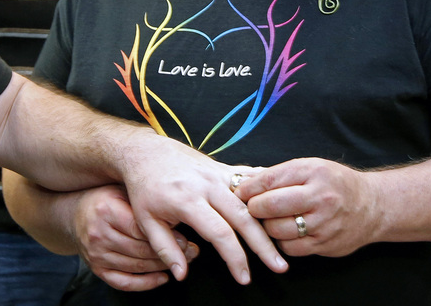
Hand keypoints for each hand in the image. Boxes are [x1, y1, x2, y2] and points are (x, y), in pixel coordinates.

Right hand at [72, 184, 198, 290]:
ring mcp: (96, 254)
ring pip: (137, 267)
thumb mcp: (122, 191)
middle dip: (170, 254)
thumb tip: (178, 217)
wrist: (75, 213)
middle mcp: (99, 234)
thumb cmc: (105, 199)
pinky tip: (161, 277)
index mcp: (106, 211)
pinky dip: (145, 283)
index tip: (187, 239)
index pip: (142, 230)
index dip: (167, 237)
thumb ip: (144, 204)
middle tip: (192, 252)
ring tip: (182, 262)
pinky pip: (124, 282)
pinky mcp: (96, 269)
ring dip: (162, 267)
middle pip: (142, 250)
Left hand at [120, 135, 286, 283]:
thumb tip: (181, 275)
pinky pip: (249, 179)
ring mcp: (216, 174)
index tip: (244, 278)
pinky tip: (282, 203)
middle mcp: (206, 185)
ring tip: (286, 240)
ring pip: (251, 199)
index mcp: (187, 200)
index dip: (235, 258)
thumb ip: (165, 249)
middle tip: (279, 267)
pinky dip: (266, 191)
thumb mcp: (145, 221)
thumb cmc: (145, 188)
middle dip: (263, 245)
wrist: (146, 152)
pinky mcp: (222, 168)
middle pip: (243, 217)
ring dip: (269, 220)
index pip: (219, 233)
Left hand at [235, 158, 378, 257]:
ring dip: (266, 226)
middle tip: (249, 207)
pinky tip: (285, 232)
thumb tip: (243, 181)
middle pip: (272, 206)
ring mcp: (324, 224)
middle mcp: (320, 198)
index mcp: (313, 172)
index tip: (238, 192)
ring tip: (267, 219)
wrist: (373, 206)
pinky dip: (282, 241)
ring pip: (278, 230)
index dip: (248, 188)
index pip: (270, 180)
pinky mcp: (325, 245)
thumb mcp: (309, 167)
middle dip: (253, 208)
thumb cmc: (334, 183)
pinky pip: (290, 248)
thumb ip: (277, 174)